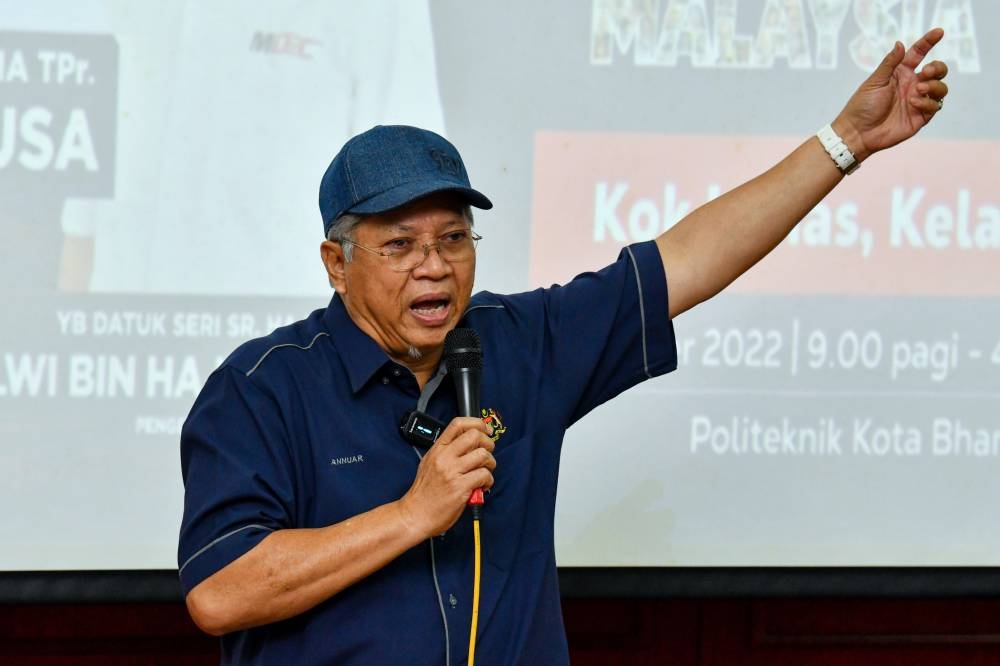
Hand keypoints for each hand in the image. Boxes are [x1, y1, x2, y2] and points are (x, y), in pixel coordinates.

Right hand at [398, 417, 495, 537]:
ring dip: (490, 464)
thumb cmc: (424, 492)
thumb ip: (447, 452)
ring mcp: (452, 472)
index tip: (486, 430)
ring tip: (484, 472)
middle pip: (474, 436)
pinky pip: (484, 475)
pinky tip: (481, 486)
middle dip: (488, 444)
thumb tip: (470, 444)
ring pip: (483, 455)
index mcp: (437, 449)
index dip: (477, 423)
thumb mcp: (430, 463)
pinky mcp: (460, 487)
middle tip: (486, 455)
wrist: (415, 515)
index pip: (458, 424)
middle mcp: (444, 457)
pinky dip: (488, 481)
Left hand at [834, 28, 948, 162]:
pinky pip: (935, 106)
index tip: (939, 32)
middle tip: (927, 71)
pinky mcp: (920, 116)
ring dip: (934, 85)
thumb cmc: (862, 105)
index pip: (919, 53)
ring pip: (941, 87)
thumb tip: (900, 43)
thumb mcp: (875, 81)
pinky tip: (914, 103)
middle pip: (937, 70)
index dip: (929, 42)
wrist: (858, 132)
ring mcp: (918, 100)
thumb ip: (890, 63)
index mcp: (901, 73)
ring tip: (918, 90)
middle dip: (938, 67)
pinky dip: (928, 102)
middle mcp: (912, 85)